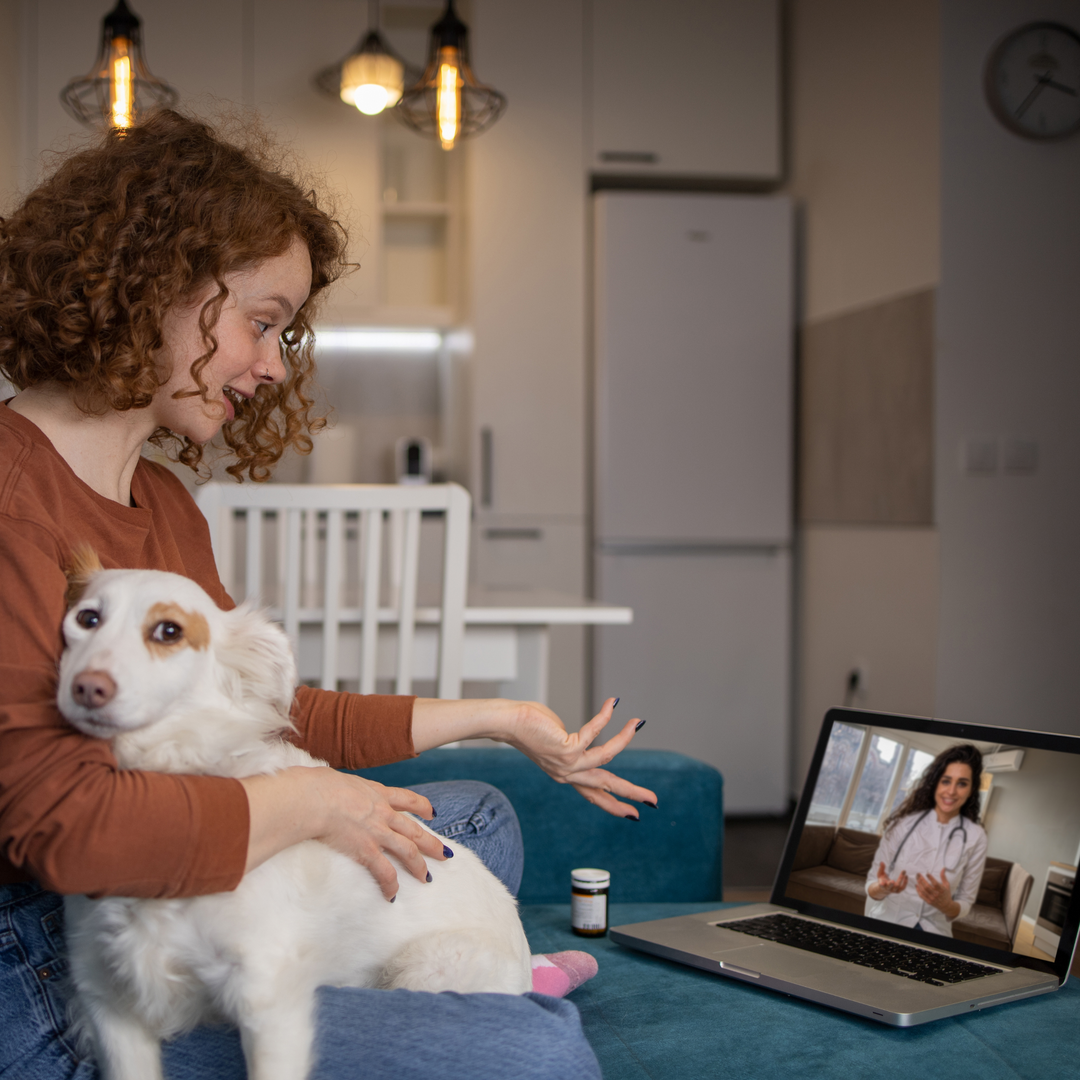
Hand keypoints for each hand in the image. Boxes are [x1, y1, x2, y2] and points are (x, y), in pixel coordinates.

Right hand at [241, 767, 447, 900]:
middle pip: (415, 829)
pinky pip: (385, 872)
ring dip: (420, 866)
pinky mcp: (367, 850)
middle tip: (444, 853)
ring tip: (427, 878)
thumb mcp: (335, 778)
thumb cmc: (315, 784)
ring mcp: (377, 831)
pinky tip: (392, 896)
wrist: (313, 797)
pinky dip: (391, 885)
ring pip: (408, 851)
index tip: (432, 814)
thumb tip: (323, 785)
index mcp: (376, 792)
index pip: (406, 799)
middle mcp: (383, 812)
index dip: (422, 807)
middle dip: (431, 842)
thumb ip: (339, 786)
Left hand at [504, 697, 657, 818]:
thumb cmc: (531, 726)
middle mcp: (567, 774)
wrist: (508, 723)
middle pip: (606, 787)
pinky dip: (605, 717)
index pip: (594, 795)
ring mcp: (567, 763)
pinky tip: (612, 704)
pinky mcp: (566, 748)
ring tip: (637, 723)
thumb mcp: (557, 741)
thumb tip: (589, 736)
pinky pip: (594, 732)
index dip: (614, 804)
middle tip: (653, 801)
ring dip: (624, 739)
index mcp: (566, 775)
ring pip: (606, 758)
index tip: (633, 814)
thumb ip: (574, 744)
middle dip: (631, 793)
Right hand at [869, 861, 907, 899]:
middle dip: (891, 884)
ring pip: (897, 886)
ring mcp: (893, 890)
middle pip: (890, 886)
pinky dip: (905, 882)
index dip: (882, 884)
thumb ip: (881, 868)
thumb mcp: (880, 874)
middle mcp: (887, 888)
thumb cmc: (882, 880)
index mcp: (882, 885)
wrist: (884, 889)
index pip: (881, 885)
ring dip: (901, 879)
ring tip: (904, 873)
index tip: (882, 883)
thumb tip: (882, 862)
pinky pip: (903, 887)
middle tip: (892, 881)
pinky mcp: (898, 891)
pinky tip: (906, 876)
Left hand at [915, 868, 958, 918]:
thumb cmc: (946, 894)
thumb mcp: (946, 885)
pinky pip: (921, 895)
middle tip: (918, 874)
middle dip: (921, 879)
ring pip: (923, 890)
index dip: (930, 878)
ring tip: (917, 878)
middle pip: (927, 886)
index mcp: (941, 890)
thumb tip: (943, 868)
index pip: (935, 883)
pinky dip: (918, 890)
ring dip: (919, 883)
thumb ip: (943, 877)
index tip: (927, 873)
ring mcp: (932, 898)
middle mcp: (936, 894)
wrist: (946, 906)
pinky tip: (916, 885)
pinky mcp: (928, 901)